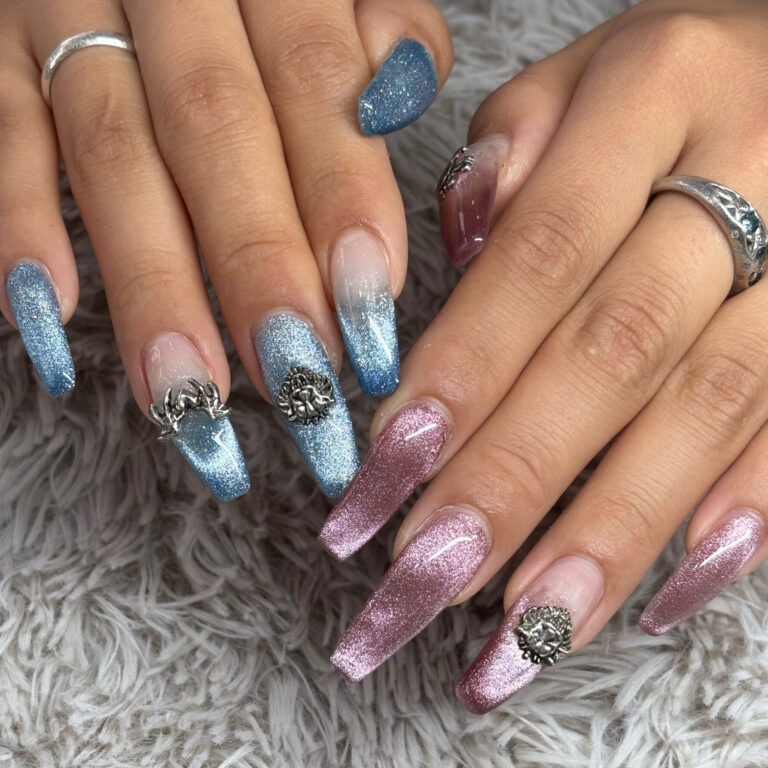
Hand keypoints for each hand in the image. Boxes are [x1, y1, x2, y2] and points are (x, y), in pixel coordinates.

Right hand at [0, 0, 451, 498]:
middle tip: (296, 382)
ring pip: (110, 154)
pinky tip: (45, 316)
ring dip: (152, 285)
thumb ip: (383, 25)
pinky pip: (0, 133)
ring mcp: (68, 10)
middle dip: (256, 267)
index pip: (316, 79)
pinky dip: (19, 222)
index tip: (366, 313)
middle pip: (214, 131)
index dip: (341, 197)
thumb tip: (400, 97)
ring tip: (189, 395)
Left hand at [320, 0, 767, 709]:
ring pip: (702, 419)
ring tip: (515, 636)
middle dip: (508, 483)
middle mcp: (746, 177)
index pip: (534, 259)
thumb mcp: (578, 79)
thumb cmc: (663, 88)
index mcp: (655, 94)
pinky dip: (725, 529)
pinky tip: (645, 603)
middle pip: (610, 355)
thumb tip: (460, 245)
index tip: (378, 479)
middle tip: (418, 584)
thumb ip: (509, 154)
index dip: (458, 376)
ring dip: (602, 538)